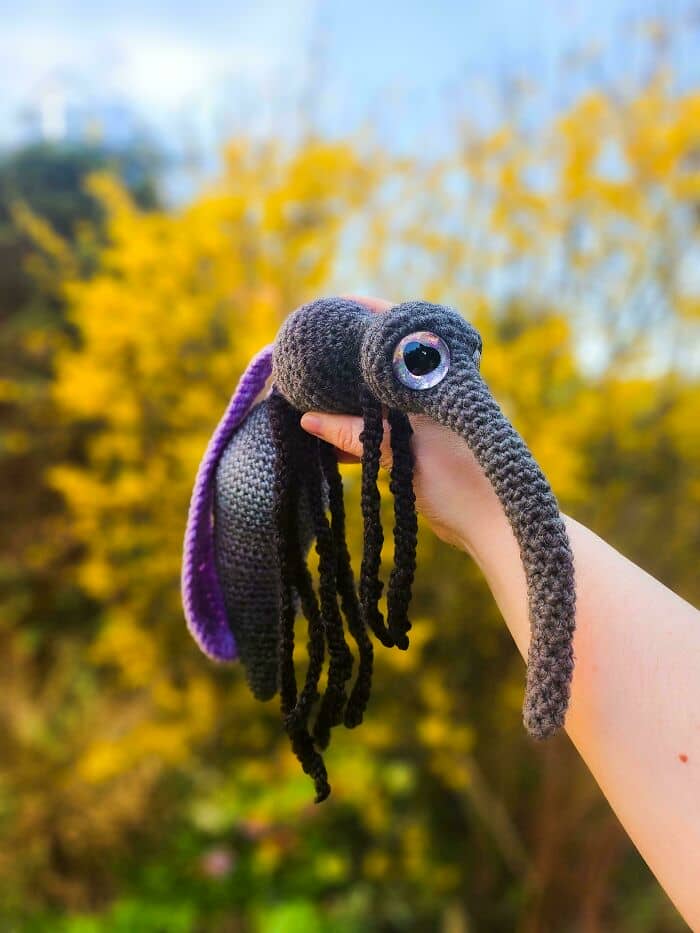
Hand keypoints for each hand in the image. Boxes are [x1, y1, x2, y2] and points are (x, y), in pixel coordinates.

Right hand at [299, 296, 506, 564]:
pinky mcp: (418, 448)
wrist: (492, 524)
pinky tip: (327, 439)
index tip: (331, 309)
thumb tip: (308, 419)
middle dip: (345, 364)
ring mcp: (423, 420)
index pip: (397, 332)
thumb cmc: (458, 480)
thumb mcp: (402, 452)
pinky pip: (378, 432)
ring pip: (376, 401)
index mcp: (433, 381)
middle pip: (380, 366)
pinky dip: (355, 433)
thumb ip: (356, 435)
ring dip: (346, 403)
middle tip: (309, 357)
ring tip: (309, 397)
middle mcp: (428, 393)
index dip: (366, 315)